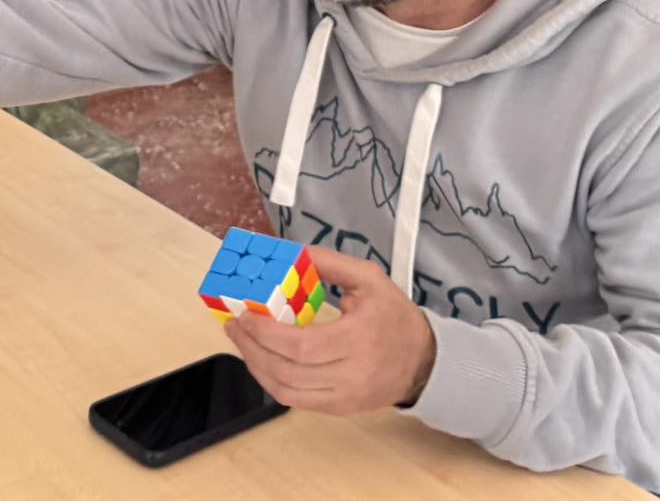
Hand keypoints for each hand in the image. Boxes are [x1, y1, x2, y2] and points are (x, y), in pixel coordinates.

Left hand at [223, 247, 436, 415]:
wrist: (424, 361)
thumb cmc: (395, 319)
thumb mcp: (370, 280)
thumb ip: (331, 263)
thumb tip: (294, 252)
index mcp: (359, 339)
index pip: (301, 346)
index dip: (266, 334)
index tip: (245, 317)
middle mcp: (352, 374)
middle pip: (288, 371)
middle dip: (252, 349)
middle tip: (234, 326)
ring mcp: (345, 396)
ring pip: (287, 391)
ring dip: (256, 367)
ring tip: (242, 342)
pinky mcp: (339, 408)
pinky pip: (296, 401)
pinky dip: (272, 382)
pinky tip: (261, 362)